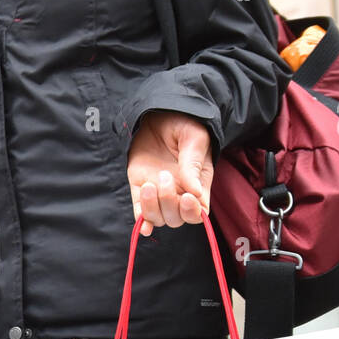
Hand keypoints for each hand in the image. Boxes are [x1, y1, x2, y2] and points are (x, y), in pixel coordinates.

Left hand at [127, 110, 213, 236]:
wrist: (160, 113)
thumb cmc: (184, 124)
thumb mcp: (193, 139)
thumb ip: (193, 165)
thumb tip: (194, 193)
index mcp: (198, 184)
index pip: (199, 213)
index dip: (192, 212)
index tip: (187, 197)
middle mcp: (179, 193)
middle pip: (176, 218)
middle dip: (169, 202)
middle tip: (164, 176)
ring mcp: (159, 193)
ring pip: (158, 218)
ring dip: (153, 208)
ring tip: (149, 184)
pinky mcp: (139, 189)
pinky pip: (140, 214)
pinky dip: (141, 222)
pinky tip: (142, 225)